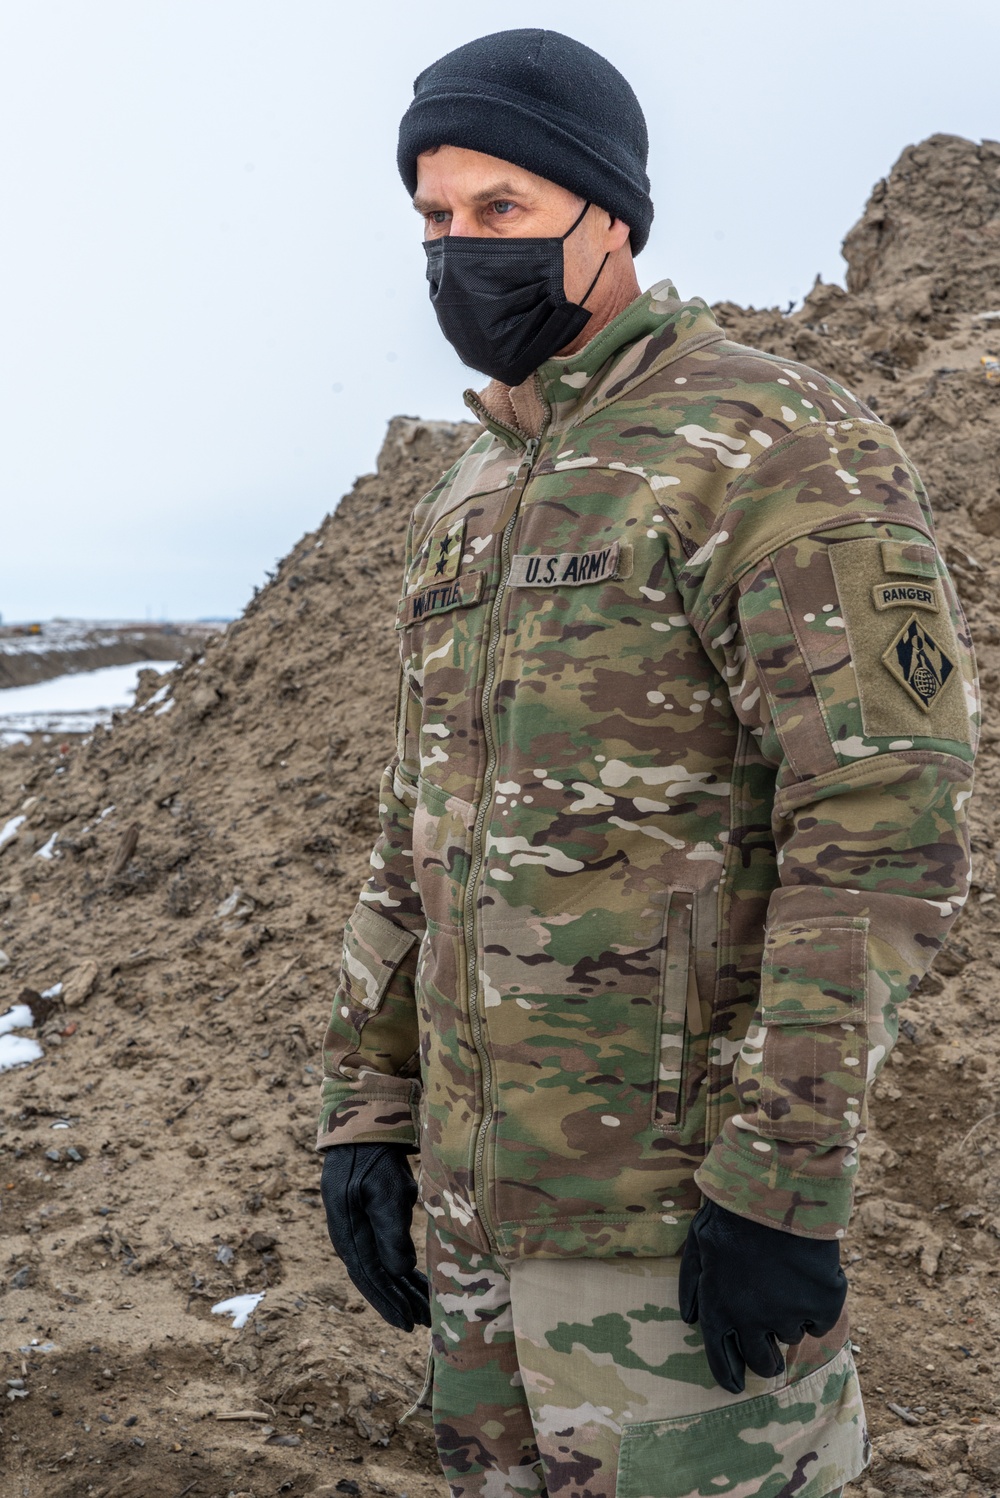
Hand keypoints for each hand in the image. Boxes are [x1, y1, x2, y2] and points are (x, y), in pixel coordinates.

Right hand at [321, 1143, 430, 1331]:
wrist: (362, 1131)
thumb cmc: (374, 1159)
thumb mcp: (385, 1190)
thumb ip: (391, 1230)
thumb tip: (400, 1271)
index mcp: (349, 1234)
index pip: (371, 1278)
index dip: (390, 1303)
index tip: (409, 1324)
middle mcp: (349, 1238)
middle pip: (375, 1279)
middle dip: (400, 1303)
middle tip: (426, 1325)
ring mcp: (355, 1231)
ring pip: (380, 1269)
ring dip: (402, 1290)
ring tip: (426, 1309)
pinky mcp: (365, 1223)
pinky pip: (381, 1254)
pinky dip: (399, 1270)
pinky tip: (413, 1280)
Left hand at [679, 1199, 846, 1393]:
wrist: (776, 1188)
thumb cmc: (732, 1211)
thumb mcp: (697, 1240)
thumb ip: (692, 1282)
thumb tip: (688, 1318)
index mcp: (717, 1306)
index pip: (720, 1357)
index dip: (729, 1374)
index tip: (737, 1386)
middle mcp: (750, 1319)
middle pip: (762, 1361)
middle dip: (766, 1359)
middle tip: (771, 1352)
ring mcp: (788, 1314)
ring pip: (791, 1334)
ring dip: (788, 1316)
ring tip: (785, 1280)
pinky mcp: (822, 1305)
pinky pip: (820, 1322)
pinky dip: (817, 1306)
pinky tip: (809, 1279)